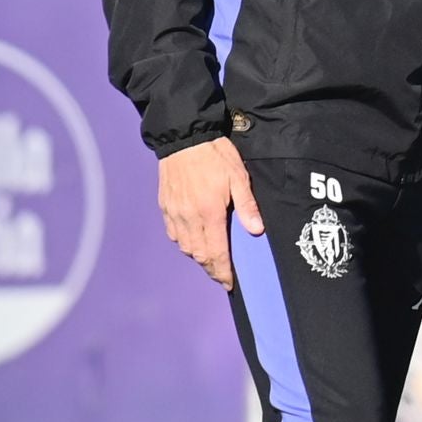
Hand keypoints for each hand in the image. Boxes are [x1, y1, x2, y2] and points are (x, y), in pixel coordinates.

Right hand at [157, 137, 263, 289]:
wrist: (184, 138)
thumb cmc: (215, 155)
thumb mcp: (238, 177)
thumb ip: (247, 205)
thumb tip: (256, 230)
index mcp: (209, 212)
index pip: (217, 252)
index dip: (223, 271)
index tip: (229, 283)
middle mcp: (189, 217)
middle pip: (199, 254)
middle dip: (212, 268)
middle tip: (222, 276)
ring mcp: (174, 213)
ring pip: (185, 246)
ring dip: (198, 257)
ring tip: (211, 260)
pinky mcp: (165, 206)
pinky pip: (174, 233)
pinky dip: (184, 243)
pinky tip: (194, 240)